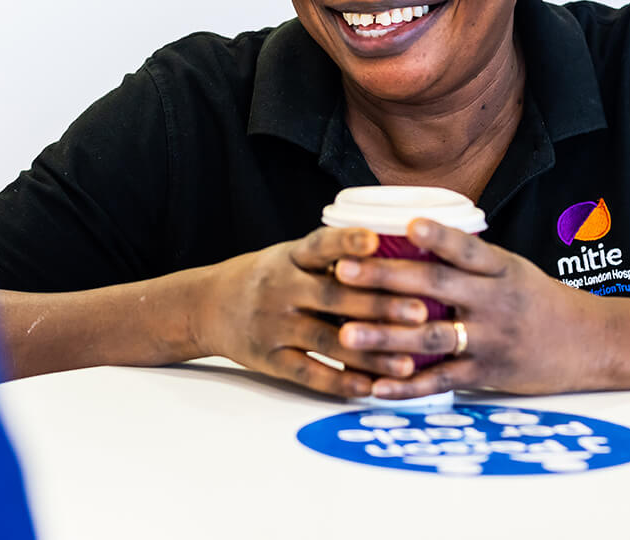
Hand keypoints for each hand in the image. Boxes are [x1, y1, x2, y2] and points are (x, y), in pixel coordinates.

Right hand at [194, 226, 434, 397]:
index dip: (348, 242)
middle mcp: (281, 289)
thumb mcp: (291, 256)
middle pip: (334, 297)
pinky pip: (308, 373)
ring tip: (408, 362)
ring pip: (327, 341)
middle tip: (422, 311)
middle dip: (380, 305)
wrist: (207, 306)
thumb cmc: (267, 278)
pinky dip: (339, 382)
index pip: (321, 246)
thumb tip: (399, 253)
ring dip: (370, 353)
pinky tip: (369, 388)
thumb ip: (334, 258)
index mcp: (290, 258)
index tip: (376, 240)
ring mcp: (273, 326)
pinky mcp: (269, 359)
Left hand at [329, 219, 612, 398]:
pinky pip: (441, 381)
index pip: (467, 248)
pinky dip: (406, 386)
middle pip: (436, 286)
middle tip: (343, 272)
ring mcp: (491, 340)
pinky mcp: (488, 374)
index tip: (405, 225)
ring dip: (385, 337)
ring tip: (345, 333)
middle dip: (386, 279)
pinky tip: (374, 387)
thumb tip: (410, 234)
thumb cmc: (539, 301)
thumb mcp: (512, 269)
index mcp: (500, 269)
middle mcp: (495, 301)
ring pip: (431, 337)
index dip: (437, 236)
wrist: (590, 344)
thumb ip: (468, 259)